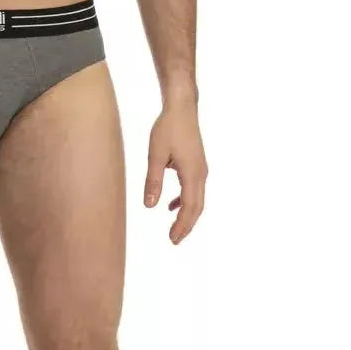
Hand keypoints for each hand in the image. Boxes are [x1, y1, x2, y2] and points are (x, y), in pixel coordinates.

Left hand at [144, 103, 207, 243]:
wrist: (181, 109)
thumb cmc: (168, 128)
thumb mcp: (155, 155)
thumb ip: (153, 181)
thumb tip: (150, 206)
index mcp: (192, 173)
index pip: (190, 207)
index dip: (182, 226)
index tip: (173, 239)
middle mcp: (201, 174)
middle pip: (197, 207)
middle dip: (187, 226)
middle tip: (174, 241)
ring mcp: (201, 169)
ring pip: (197, 199)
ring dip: (186, 215)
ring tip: (174, 229)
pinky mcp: (196, 165)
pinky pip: (193, 189)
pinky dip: (184, 201)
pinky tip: (171, 205)